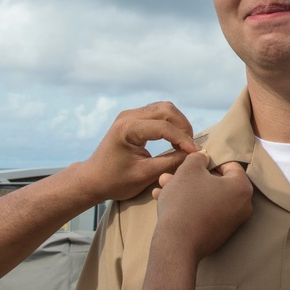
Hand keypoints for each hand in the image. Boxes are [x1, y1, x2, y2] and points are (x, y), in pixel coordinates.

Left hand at [74, 102, 198, 202]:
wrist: (93, 179)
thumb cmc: (115, 181)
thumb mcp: (145, 175)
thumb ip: (171, 163)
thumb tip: (194, 155)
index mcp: (127, 129)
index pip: (163, 127)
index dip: (183, 139)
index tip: (196, 152)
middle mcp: (128, 116)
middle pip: (166, 110)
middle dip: (183, 127)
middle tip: (191, 147)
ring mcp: (130, 115)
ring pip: (164, 108)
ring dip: (178, 123)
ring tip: (185, 143)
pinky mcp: (133, 118)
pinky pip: (158, 113)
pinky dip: (171, 123)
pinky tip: (175, 139)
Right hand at [153, 153, 253, 262]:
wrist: (177, 244)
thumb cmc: (185, 201)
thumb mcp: (189, 170)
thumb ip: (198, 158)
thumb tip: (204, 158)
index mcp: (242, 187)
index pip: (229, 165)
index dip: (208, 160)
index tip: (192, 163)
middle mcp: (243, 206)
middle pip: (215, 183)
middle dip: (190, 177)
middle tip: (171, 174)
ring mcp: (232, 222)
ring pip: (206, 197)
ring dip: (184, 190)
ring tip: (162, 186)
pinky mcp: (219, 234)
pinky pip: (205, 212)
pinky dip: (188, 206)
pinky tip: (164, 201)